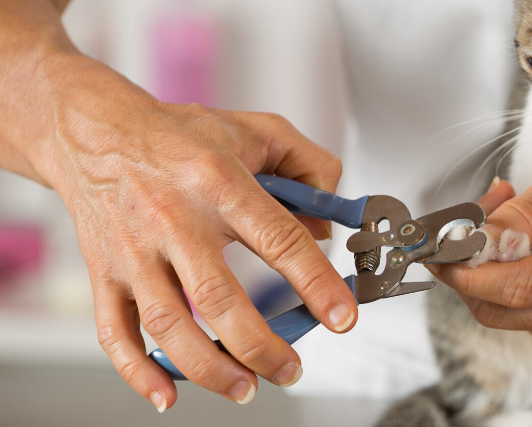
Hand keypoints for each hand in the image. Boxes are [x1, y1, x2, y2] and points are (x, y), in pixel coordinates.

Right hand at [30, 54, 356, 409]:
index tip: (341, 318)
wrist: (96, 131)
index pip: (279, 239)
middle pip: (219, 297)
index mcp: (219, 181)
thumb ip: (310, 169)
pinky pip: (114, 330)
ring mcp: (134, 249)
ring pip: (169, 322)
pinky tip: (167, 393)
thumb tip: (328, 227)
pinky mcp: (104, 270)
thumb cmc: (181, 136)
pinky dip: (138, 370)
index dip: (316, 283)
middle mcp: (174, 218)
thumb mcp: (260, 130)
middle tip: (290, 369)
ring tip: (246, 388)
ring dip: (209, 367)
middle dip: (260, 345)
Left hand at [431, 157, 531, 345]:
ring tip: (502, 217)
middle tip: (467, 219)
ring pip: (500, 313)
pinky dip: (500, 280)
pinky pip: (514, 312)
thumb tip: (477, 240)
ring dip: (483, 270)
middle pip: (497, 310)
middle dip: (466, 269)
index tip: (436, 247)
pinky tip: (517, 244)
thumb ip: (525, 214)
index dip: (466, 271)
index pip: (514, 287)